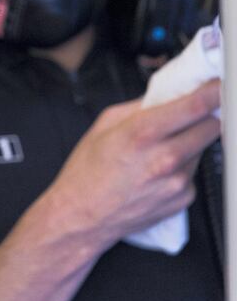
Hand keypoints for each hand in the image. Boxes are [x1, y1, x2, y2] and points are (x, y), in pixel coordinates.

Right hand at [46, 79, 220, 249]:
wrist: (82, 216)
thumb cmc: (86, 174)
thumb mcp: (102, 126)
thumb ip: (138, 107)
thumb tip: (165, 95)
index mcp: (142, 134)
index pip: (195, 106)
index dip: (212, 91)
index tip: (217, 84)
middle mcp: (165, 158)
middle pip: (211, 126)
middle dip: (204, 117)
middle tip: (188, 116)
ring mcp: (177, 181)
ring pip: (202, 149)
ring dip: (189, 143)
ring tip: (159, 152)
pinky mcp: (184, 198)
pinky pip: (193, 173)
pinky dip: (182, 168)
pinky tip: (157, 173)